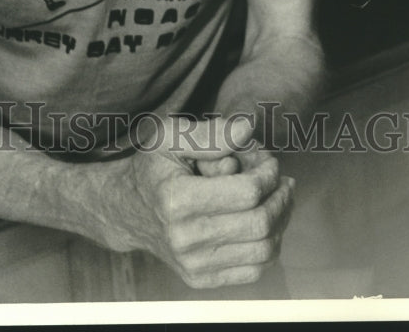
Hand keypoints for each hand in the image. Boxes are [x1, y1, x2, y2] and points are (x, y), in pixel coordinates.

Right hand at [104, 116, 294, 288]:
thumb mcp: (171, 137)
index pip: (248, 193)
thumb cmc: (153, 168)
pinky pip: (255, 270)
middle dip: (280, 195)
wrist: (128, 210)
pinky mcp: (201, 280)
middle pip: (261, 222)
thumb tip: (247, 128)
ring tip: (277, 196)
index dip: (268, 173)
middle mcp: (185, 239)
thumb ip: (211, 133)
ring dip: (280, 220)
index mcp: (177, 200)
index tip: (268, 161)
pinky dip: (270, 244)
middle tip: (279, 178)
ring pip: (265, 250)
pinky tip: (265, 221)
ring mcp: (193, 264)